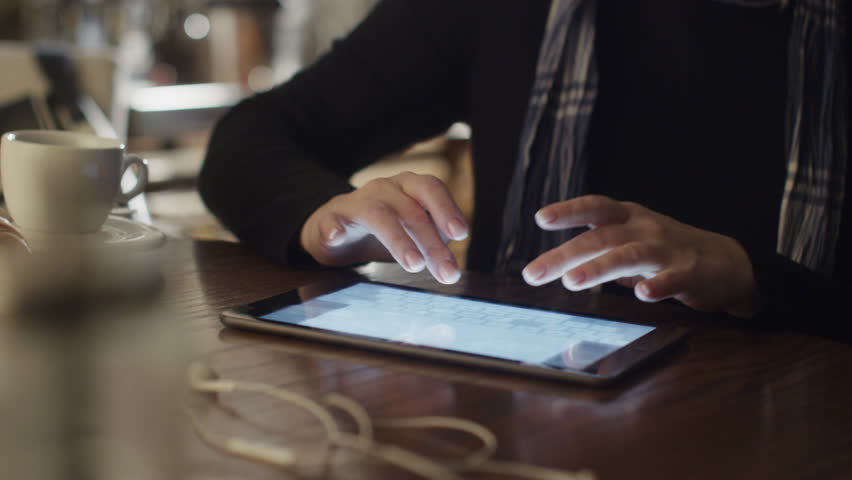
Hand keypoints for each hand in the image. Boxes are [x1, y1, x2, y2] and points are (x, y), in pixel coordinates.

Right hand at [300, 172, 467, 283]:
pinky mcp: (330, 218)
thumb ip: (436, 242)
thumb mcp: (415, 234)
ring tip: (414, 264)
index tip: (461, 234)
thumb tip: (452, 265)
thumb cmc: (385, 231)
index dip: (447, 209)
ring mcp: (356, 202)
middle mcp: (385, 189)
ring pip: (379, 215)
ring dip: (399, 240)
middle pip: (411, 210)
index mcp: (409, 187)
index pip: (431, 189)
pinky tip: (337, 237)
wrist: (337, 230)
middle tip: (446, 271)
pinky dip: (334, 227)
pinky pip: (331, 220)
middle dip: (431, 242)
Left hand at [521, 195, 758, 316]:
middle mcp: (645, 229)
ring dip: (598, 268)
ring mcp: (667, 250)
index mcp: (629, 217)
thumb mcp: (632, 239)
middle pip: (600, 238)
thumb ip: (599, 247)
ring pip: (628, 255)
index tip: (541, 219)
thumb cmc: (669, 251)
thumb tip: (558, 264)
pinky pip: (671, 279)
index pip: (596, 207)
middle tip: (533, 274)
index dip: (569, 211)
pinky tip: (641, 294)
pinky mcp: (690, 274)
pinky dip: (657, 286)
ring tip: (572, 281)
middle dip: (564, 255)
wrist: (729, 263)